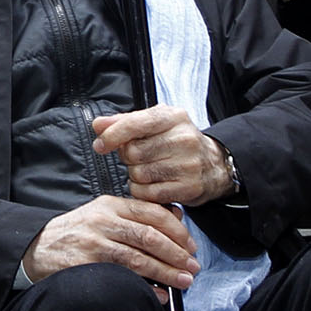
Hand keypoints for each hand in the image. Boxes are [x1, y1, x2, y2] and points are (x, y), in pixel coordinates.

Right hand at [24, 194, 199, 289]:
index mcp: (111, 205)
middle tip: (192, 267)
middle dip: (177, 254)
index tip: (191, 246)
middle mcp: (103, 221)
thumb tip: (176, 216)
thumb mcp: (104, 214)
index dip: (177, 231)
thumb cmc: (76, 233)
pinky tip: (158, 294)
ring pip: (138, 257)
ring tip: (182, 281)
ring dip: (165, 272)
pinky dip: (144, 287)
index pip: (153, 214)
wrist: (37, 247)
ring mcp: (93, 243)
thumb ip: (137, 214)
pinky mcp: (85, 265)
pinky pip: (122, 277)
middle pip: (150, 237)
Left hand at [92, 105, 234, 205]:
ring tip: (147, 170)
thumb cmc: (177, 142)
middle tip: (138, 157)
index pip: (135, 124)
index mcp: (174, 117)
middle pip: (133, 152)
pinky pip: (148, 193)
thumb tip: (98, 125)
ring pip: (138, 174)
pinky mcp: (188, 187)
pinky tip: (150, 184)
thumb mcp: (155, 123)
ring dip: (134, 175)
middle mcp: (184, 138)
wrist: (212, 164)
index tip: (100, 145)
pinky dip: (141, 191)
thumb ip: (124, 122)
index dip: (112, 135)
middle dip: (127, 157)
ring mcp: (188, 164)